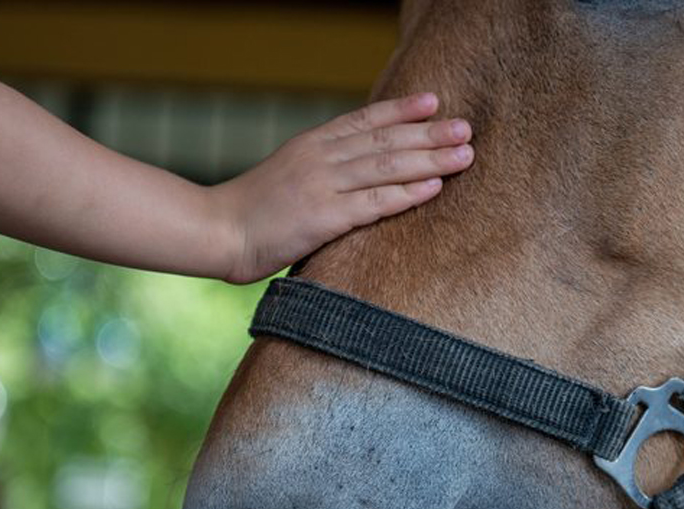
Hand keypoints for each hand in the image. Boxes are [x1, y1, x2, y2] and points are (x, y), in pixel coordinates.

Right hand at [213, 93, 472, 282]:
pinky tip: (434, 186)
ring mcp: (322, 185)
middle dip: (429, 133)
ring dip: (430, 158)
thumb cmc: (252, 211)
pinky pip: (374, 203)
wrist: (217, 231)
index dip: (400, 110)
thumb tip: (355, 170)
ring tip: (464, 154)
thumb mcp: (286, 176)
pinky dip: (406, 193)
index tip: (433, 102)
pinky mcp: (323, 217)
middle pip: (385, 140)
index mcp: (311, 145)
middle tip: (466, 128)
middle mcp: (320, 158)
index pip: (364, 121)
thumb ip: (320, 169)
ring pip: (386, 166)